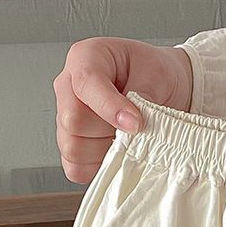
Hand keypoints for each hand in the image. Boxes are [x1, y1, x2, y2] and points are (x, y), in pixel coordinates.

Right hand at [54, 38, 193, 182]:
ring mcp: (65, 117)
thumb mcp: (157, 74)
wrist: (160, 86)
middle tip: (137, 127)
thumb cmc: (154, 74)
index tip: (136, 123)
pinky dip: (98, 167)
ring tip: (127, 137)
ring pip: (73, 148)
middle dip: (110, 131)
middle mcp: (68, 87)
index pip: (86, 84)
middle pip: (74, 121)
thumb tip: (131, 127)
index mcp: (85, 58)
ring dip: (106, 151)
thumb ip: (142, 97)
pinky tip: (115, 151)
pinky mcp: (70, 144)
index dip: (110, 108)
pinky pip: (75, 167)